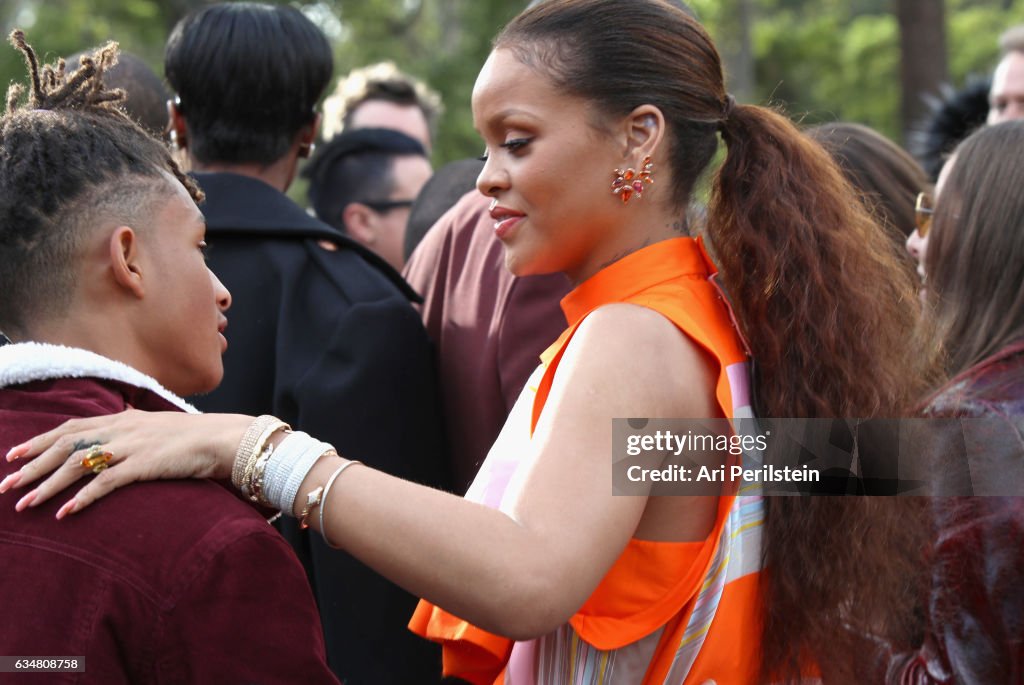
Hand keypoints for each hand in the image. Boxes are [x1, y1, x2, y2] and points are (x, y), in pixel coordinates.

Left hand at [0, 410, 250, 516]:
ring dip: (47, 485)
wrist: (226, 438)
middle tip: (5, 484)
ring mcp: (132, 446)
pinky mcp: (145, 465)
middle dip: (31, 465)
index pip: (70, 426)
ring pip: (78, 463)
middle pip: (65, 444)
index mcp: (124, 418)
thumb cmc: (197, 437)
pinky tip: (65, 513)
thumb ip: (135, 430)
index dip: (39, 440)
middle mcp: (122, 428)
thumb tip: (118, 435)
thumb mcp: (159, 428)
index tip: (13, 455)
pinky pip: (105, 483)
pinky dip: (82, 498)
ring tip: (25, 504)